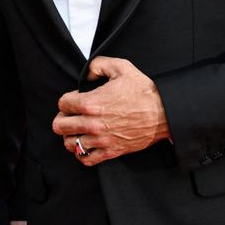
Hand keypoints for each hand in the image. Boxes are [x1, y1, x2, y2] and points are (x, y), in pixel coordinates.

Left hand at [52, 57, 169, 166]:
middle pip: (60, 126)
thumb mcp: (121, 67)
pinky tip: (86, 145)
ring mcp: (101, 139)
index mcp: (91, 102)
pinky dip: (82, 153)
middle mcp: (92, 123)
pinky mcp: (111, 151)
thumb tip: (87, 74)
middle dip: (63, 118)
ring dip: (70, 136)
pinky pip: (86, 159)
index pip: (62, 104)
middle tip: (71, 115)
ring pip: (69, 143)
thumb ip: (98, 65)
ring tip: (77, 130)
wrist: (164, 113)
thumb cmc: (144, 91)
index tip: (75, 99)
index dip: (67, 99)